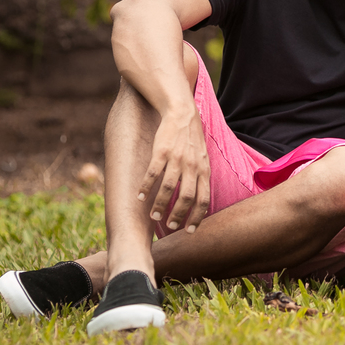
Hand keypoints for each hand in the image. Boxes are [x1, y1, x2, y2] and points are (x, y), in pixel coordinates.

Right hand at [138, 108, 210, 232]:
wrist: (182, 113)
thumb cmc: (192, 139)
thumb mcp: (203, 158)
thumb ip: (200, 177)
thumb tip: (196, 199)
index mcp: (204, 169)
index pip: (204, 199)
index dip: (197, 217)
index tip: (189, 231)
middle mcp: (192, 166)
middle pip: (187, 197)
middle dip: (178, 215)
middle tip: (170, 226)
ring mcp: (177, 158)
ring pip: (169, 188)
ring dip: (160, 205)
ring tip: (154, 215)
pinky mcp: (162, 151)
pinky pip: (153, 173)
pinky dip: (146, 187)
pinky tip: (140, 196)